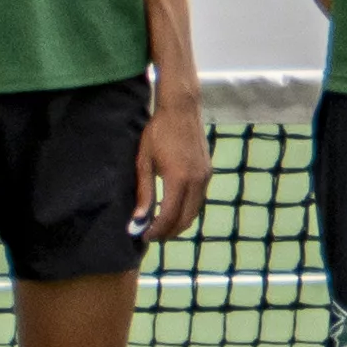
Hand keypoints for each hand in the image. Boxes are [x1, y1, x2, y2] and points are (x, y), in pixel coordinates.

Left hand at [134, 91, 212, 242]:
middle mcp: (196, 181)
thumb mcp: (144, 161)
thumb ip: (144, 192)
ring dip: (179, 223)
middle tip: (152, 236)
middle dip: (168, 232)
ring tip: (162, 226)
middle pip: (185, 219)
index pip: (169, 216)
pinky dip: (187, 211)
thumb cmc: (158, 133)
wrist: (182, 110)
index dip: (156, 230)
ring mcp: (205, 177)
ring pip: (194, 212)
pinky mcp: (208, 173)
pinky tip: (174, 209)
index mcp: (178, 179)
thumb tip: (139, 219)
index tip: (144, 236)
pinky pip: (199, 200)